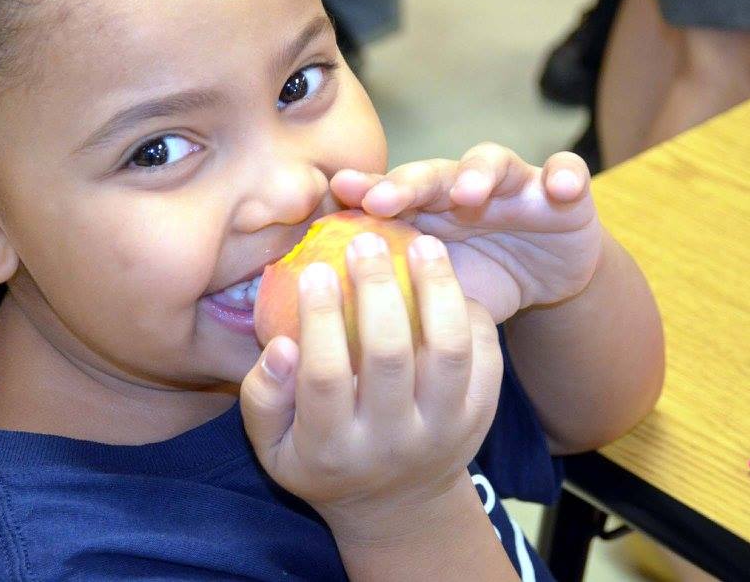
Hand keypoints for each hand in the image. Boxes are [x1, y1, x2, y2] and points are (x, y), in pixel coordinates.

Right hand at [240, 232, 502, 542]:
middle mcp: (393, 444)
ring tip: (423, 244)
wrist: (396, 507)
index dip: (319, 318)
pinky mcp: (481, 419)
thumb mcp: (272, 446)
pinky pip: (486, 358)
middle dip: (376, 289)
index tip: (314, 268)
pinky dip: (472, 315)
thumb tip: (280, 346)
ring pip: (450, 353)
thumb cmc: (319, 460)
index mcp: (332, 449)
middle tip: (365, 241)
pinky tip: (450, 281)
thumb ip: (263, 397)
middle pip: (390, 358)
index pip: (325, 377)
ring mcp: (444, 432)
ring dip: (438, 290)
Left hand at [330, 142, 603, 322]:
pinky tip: (563, 187)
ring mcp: (509, 184)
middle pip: (430, 174)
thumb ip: (392, 298)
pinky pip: (565, 171)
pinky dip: (565, 174)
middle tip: (384, 199)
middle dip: (406, 183)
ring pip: (490, 163)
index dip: (365, 190)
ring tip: (467, 193)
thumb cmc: (474, 286)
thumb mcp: (432, 298)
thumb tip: (328, 328)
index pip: (388, 194)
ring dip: (477, 173)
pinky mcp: (559, 190)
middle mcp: (459, 189)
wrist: (544, 283)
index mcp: (421, 212)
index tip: (341, 191)